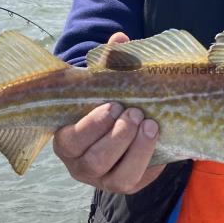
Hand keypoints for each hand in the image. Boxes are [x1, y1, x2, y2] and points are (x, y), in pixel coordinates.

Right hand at [53, 32, 165, 193]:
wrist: (123, 126)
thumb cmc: (106, 102)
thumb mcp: (104, 86)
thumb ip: (110, 64)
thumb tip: (120, 38)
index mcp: (66, 140)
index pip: (71, 139)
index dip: (92, 126)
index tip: (113, 105)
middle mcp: (80, 166)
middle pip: (95, 160)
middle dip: (118, 136)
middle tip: (134, 112)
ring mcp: (104, 180)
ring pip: (118, 177)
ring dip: (136, 150)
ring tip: (150, 125)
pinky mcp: (126, 185)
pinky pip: (138, 180)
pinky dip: (148, 161)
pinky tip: (157, 139)